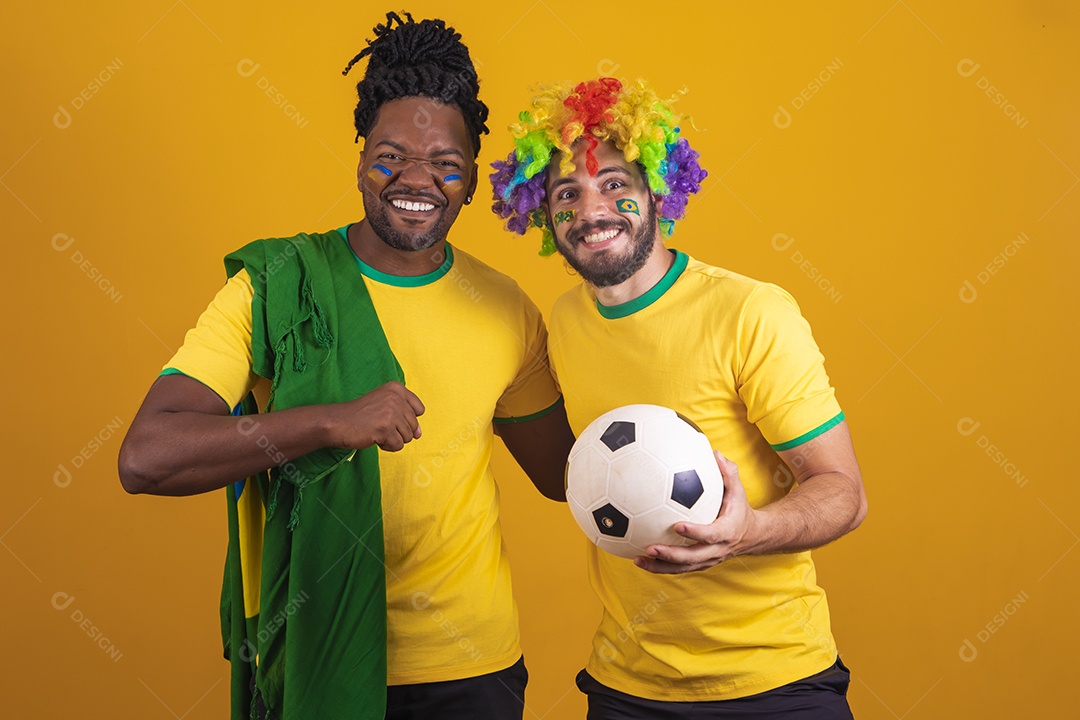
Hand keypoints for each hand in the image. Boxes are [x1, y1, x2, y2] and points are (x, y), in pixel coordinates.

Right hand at [330, 382, 424, 451]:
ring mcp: (391, 412)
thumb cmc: (360, 415)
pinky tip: (375, 438)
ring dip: (392, 439)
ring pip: (408, 437)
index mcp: (396, 388)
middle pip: (414, 425)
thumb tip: (419, 434)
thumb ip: (405, 416)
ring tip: (377, 431)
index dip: (406, 419)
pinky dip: (387, 446)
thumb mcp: (384, 404)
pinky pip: (398, 446)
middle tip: (380, 426)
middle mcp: (395, 397)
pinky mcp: (385, 428)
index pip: (419, 409)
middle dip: (398, 431)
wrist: (337, 422)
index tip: (389, 417)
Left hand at [634, 450, 759, 573]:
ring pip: (683, 568)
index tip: (677, 526)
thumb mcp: (738, 490)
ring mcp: (708, 560)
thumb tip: (715, 453)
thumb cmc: (740, 508)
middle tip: (650, 547)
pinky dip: (659, 567)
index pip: (711, 534)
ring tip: (638, 559)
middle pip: (693, 557)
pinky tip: (639, 560)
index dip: (695, 532)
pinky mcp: (699, 564)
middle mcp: (717, 550)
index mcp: (727, 531)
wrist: (751, 536)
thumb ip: (728, 472)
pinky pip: (678, 569)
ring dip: (659, 566)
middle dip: (671, 555)